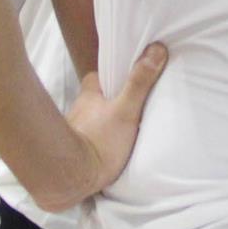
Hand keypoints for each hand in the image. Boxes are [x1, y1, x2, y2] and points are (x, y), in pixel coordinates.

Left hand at [38, 42, 166, 211]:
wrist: (71, 179)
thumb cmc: (99, 142)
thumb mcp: (126, 111)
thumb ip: (139, 83)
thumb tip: (156, 49)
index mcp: (89, 96)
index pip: (97, 78)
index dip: (109, 76)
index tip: (124, 78)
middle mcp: (77, 111)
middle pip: (94, 99)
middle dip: (107, 101)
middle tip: (126, 105)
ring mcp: (73, 131)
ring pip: (89, 120)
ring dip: (100, 122)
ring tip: (119, 129)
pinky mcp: (72, 151)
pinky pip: (86, 140)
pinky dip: (95, 141)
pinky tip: (105, 149)